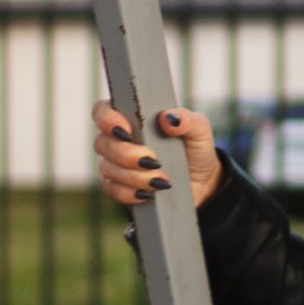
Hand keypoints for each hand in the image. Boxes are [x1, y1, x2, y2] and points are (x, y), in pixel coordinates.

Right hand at [92, 99, 221, 211]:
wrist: (201, 180)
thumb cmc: (194, 146)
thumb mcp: (198, 129)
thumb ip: (186, 119)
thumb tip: (168, 118)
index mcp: (132, 115)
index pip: (103, 110)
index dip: (107, 120)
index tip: (127, 132)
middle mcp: (117, 138)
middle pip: (102, 143)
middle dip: (127, 155)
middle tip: (154, 162)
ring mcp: (114, 162)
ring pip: (108, 168)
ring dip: (134, 176)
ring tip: (161, 180)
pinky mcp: (118, 186)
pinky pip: (112, 190)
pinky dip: (130, 193)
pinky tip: (148, 193)